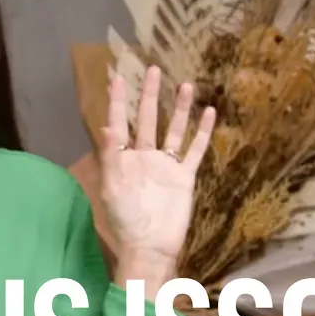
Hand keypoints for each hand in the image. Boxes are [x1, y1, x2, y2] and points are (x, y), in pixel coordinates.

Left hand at [99, 65, 214, 268]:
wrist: (151, 246)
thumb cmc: (125, 220)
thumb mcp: (111, 187)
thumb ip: (109, 156)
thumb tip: (105, 126)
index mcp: (122, 159)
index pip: (119, 122)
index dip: (117, 101)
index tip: (117, 77)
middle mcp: (144, 157)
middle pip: (147, 119)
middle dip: (149, 95)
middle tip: (152, 69)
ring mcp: (165, 165)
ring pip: (174, 130)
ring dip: (179, 108)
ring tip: (184, 84)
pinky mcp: (184, 176)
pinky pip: (195, 150)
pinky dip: (203, 132)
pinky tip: (209, 112)